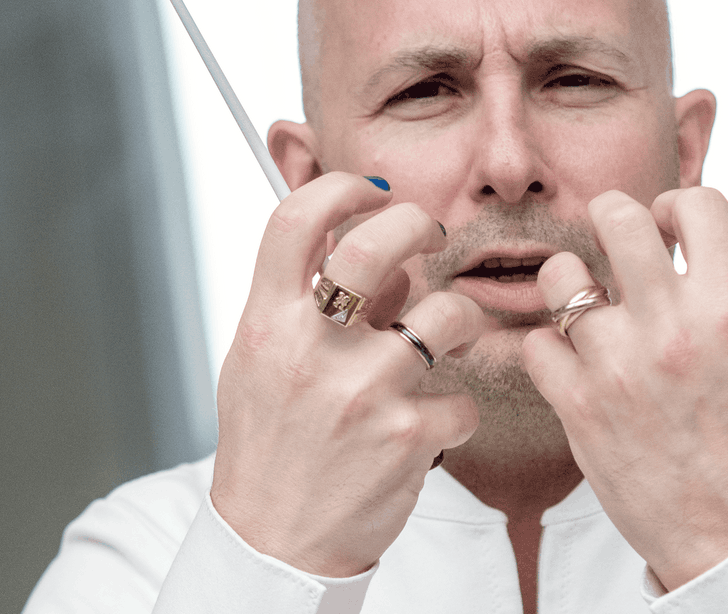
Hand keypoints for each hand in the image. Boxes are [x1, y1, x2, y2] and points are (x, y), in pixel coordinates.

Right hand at [210, 172, 483, 576]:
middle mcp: (311, 350)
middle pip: (377, 243)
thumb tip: (362, 238)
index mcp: (267, 324)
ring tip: (446, 339)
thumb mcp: (263, 360)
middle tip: (431, 235)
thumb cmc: (271, 443)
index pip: (295, 220)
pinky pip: (464, 397)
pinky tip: (432, 423)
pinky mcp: (406, 436)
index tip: (370, 194)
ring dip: (460, 322)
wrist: (276, 540)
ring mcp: (362, 392)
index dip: (341, 189)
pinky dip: (457, 410)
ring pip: (447, 312)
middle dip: (418, 223)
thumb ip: (304, 298)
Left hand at [522, 187, 727, 590]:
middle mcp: (672, 329)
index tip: (670, 231)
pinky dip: (550, 350)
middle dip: (612, 222)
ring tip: (588, 311)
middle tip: (614, 250)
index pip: (700, 203)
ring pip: (560, 275)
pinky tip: (573, 365)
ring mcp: (618, 366)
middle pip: (616, 216)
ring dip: (571, 286)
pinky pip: (536, 342)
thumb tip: (690, 259)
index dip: (678, 207)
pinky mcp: (577, 406)